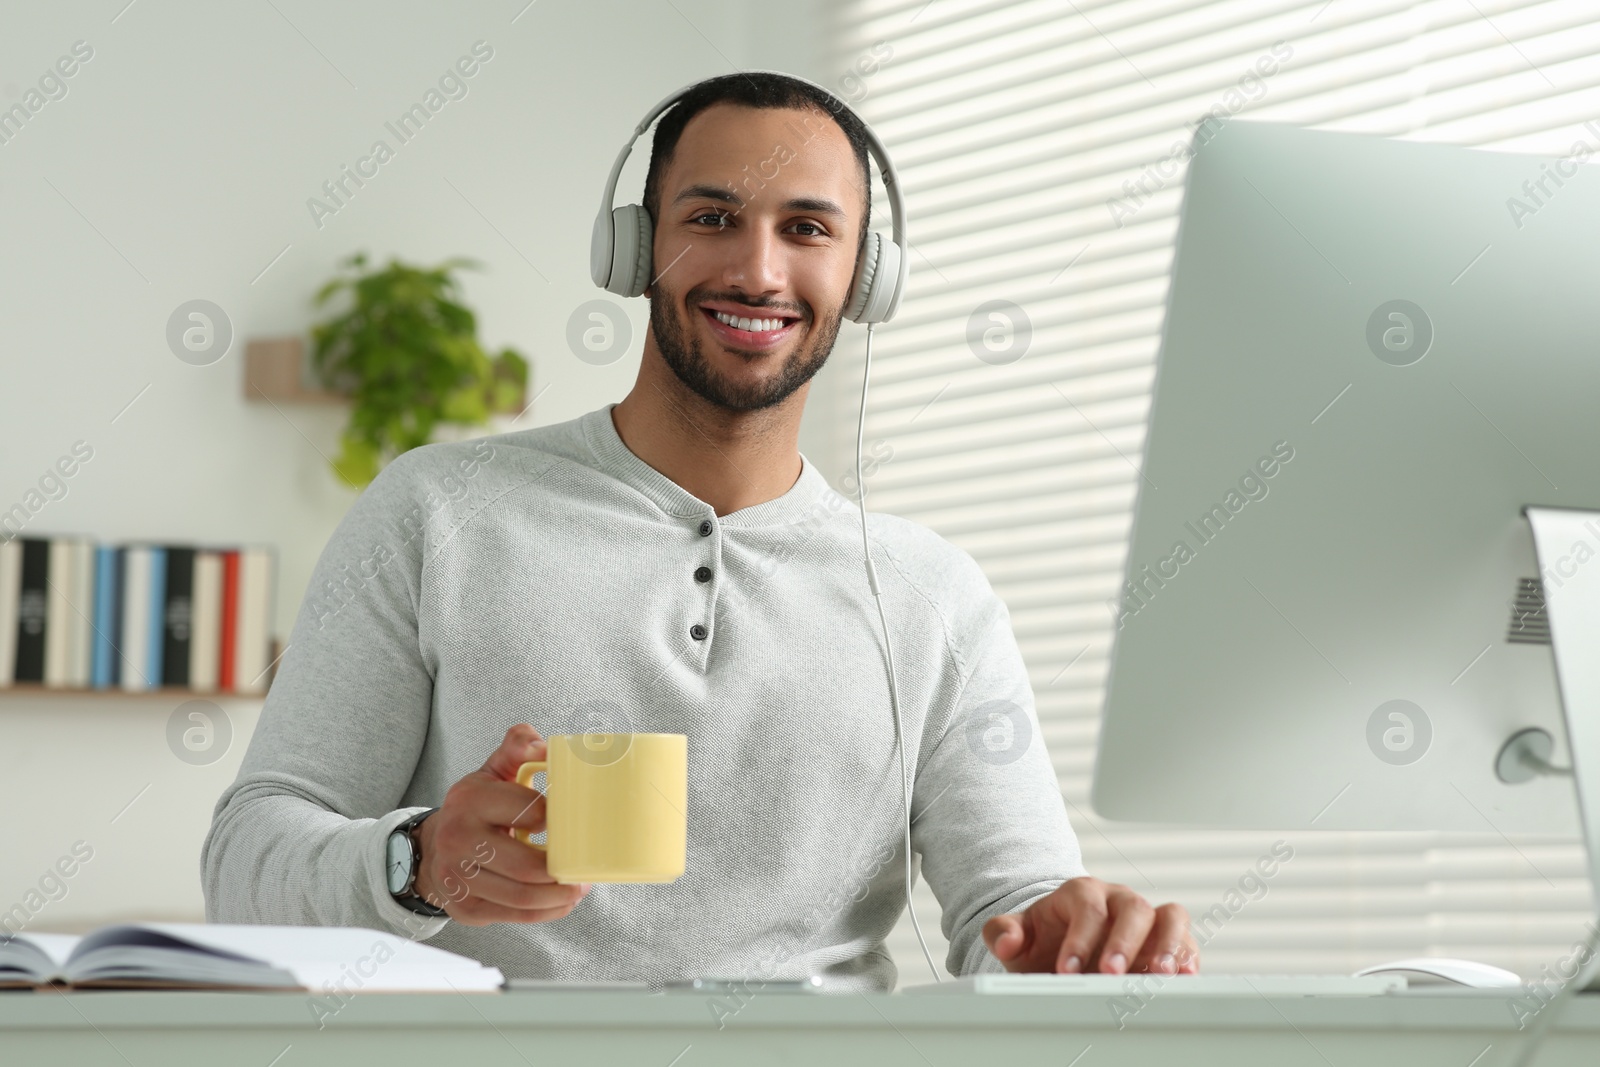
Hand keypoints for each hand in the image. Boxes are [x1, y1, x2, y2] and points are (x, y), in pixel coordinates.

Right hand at [411, 724, 590, 924]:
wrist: (433, 848)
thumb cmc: (476, 808)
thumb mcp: (494, 770)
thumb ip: (518, 748)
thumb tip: (545, 746)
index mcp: (470, 799)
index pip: (529, 812)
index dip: (558, 820)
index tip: (575, 822)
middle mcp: (457, 839)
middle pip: (527, 866)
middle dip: (564, 870)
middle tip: (587, 867)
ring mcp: (458, 878)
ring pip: (523, 897)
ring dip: (561, 896)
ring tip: (579, 886)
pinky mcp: (465, 908)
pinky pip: (515, 917)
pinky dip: (546, 912)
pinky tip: (561, 900)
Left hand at [981, 877, 1197, 975]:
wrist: (1063, 945)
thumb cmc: (1044, 940)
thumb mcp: (1018, 935)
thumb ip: (1003, 933)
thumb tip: (1007, 942)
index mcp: (1081, 893)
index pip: (1087, 907)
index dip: (1079, 939)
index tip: (1065, 971)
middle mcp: (1118, 900)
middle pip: (1132, 908)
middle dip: (1123, 943)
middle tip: (1110, 974)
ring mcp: (1146, 918)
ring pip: (1170, 916)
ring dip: (1169, 945)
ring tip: (1162, 974)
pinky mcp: (1166, 940)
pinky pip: (1187, 939)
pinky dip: (1188, 956)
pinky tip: (1184, 977)